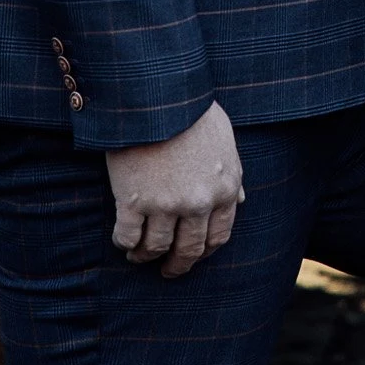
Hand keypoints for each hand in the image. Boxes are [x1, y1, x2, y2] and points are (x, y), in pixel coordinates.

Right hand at [106, 99, 244, 277]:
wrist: (158, 94)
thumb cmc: (192, 111)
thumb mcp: (224, 140)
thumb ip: (231, 173)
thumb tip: (240, 200)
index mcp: (224, 188)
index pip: (218, 237)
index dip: (204, 251)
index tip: (193, 255)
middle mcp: (198, 203)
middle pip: (189, 250)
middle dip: (178, 265)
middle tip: (168, 270)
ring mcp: (165, 204)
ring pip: (155, 248)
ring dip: (145, 256)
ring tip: (138, 255)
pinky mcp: (133, 201)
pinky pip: (127, 237)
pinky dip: (124, 243)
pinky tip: (124, 240)